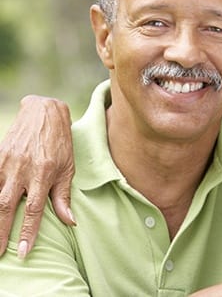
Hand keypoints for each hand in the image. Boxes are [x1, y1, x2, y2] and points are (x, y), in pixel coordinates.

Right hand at [0, 95, 74, 257]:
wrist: (44, 113)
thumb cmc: (60, 142)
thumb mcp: (68, 167)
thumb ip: (63, 195)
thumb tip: (70, 221)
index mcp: (45, 173)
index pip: (35, 209)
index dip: (28, 232)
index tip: (23, 252)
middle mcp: (24, 169)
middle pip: (8, 206)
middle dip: (1, 232)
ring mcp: (7, 162)